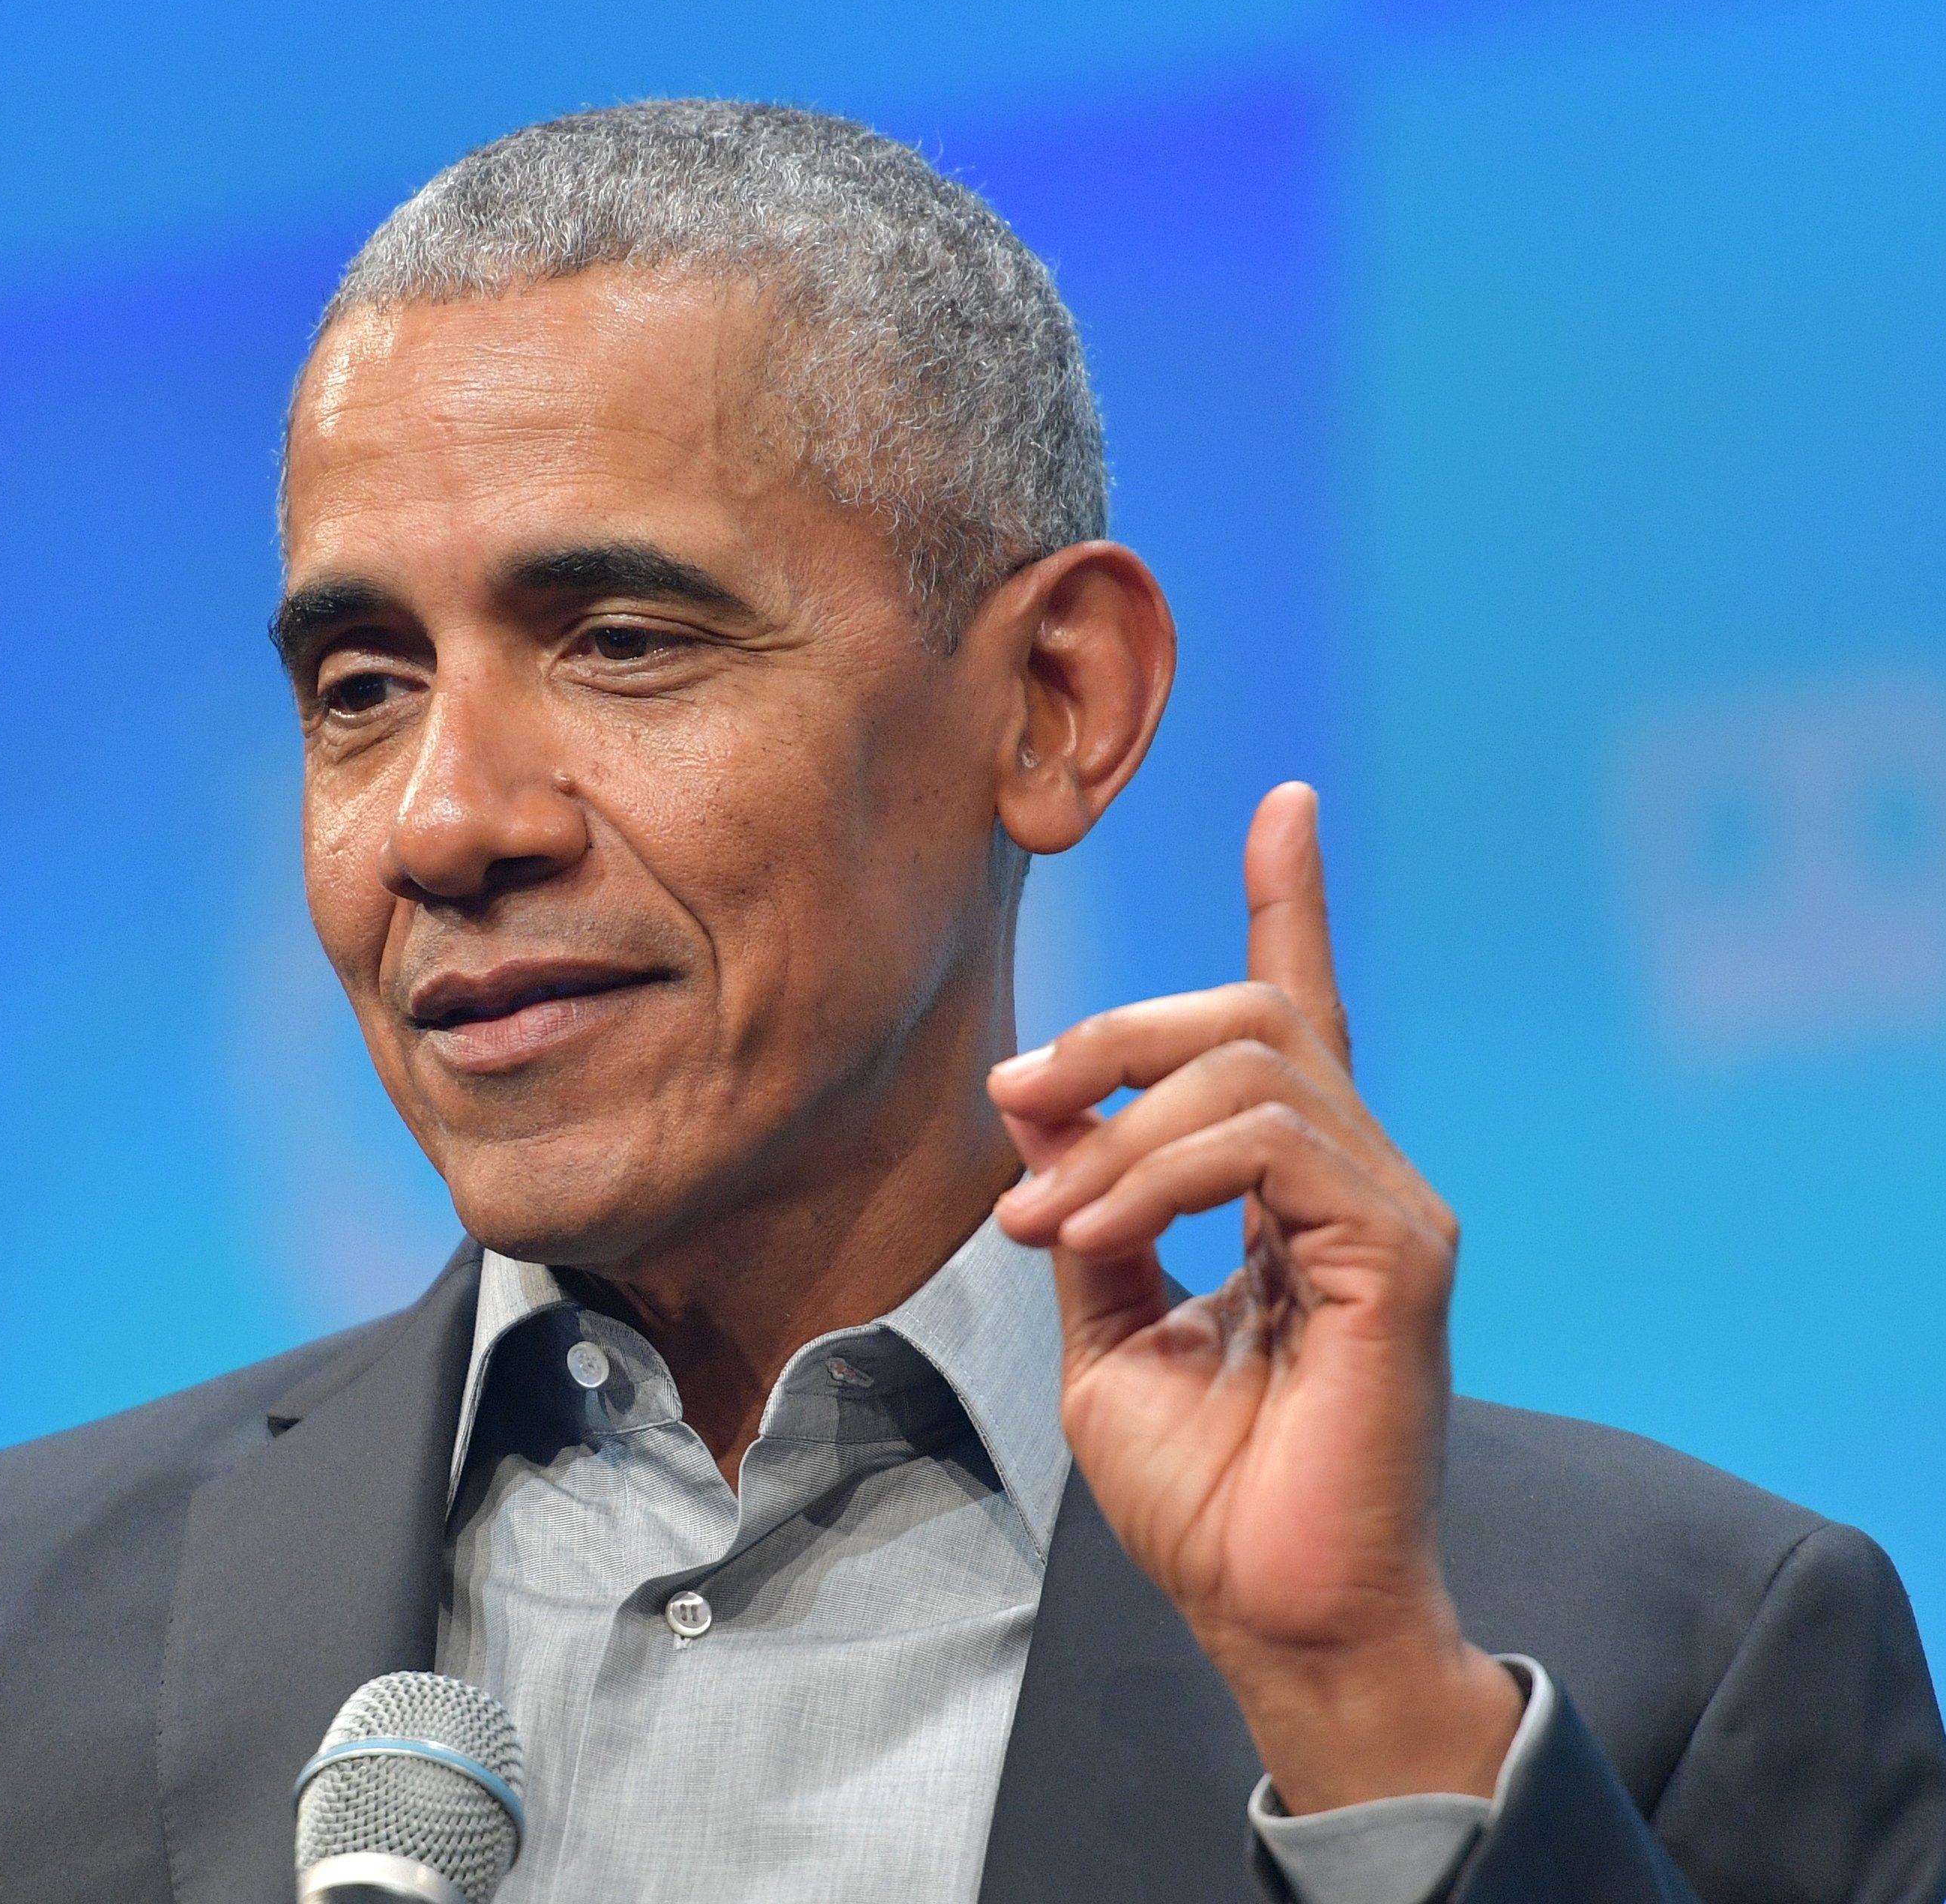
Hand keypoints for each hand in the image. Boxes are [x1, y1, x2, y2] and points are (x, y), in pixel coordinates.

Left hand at [986, 782, 1521, 1812]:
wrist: (1270, 1609)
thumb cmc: (1204, 1493)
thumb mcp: (1107, 1329)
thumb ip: (1089, 1211)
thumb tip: (1037, 1112)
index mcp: (1293, 1189)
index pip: (1296, 1015)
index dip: (1289, 903)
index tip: (1284, 804)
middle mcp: (1356, 1179)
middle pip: (1243, 1016)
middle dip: (1109, 1037)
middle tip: (1015, 1109)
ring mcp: (1388, 1210)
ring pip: (1248, 1066)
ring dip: (1113, 1129)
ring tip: (1046, 1219)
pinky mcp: (1398, 1254)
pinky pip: (1266, 1143)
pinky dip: (1152, 1173)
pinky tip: (1095, 1235)